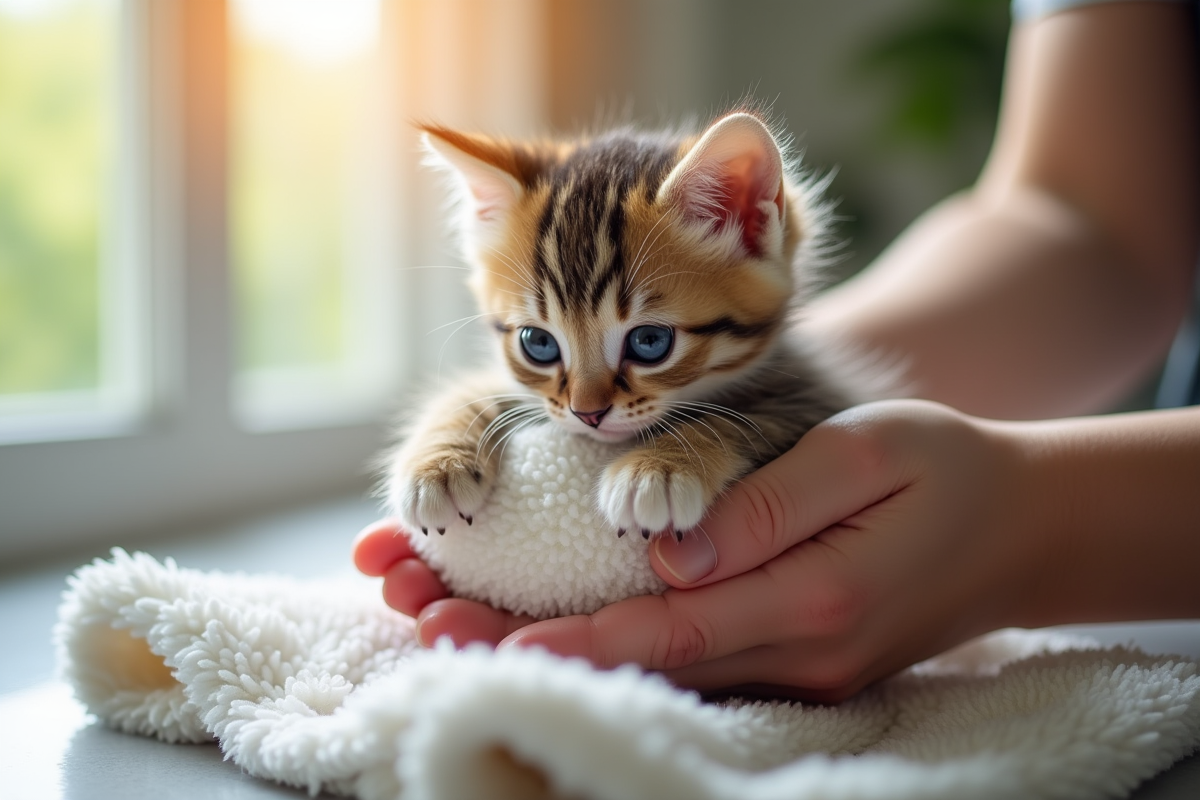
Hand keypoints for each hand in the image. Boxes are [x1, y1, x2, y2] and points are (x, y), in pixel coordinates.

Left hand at [354, 399, 1043, 701]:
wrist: (1020, 526)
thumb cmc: (945, 469)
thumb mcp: (867, 454)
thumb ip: (768, 502)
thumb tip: (669, 549)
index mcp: (818, 598)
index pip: (677, 629)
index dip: (584, 640)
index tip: (498, 644)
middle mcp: (805, 653)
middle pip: (656, 664)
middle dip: (546, 652)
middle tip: (442, 636)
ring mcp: (806, 668)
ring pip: (672, 671)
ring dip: (576, 656)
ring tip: (473, 633)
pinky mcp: (805, 661)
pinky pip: (705, 663)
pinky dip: (630, 652)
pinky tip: (572, 632)